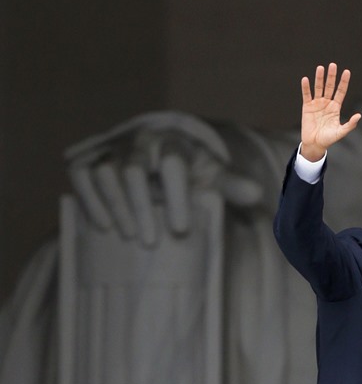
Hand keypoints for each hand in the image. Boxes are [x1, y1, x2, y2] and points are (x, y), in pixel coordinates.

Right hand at [65, 111, 262, 245]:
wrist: (158, 150)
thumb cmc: (191, 169)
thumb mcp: (213, 174)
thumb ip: (232, 184)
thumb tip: (257, 194)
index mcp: (173, 142)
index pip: (173, 164)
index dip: (176, 196)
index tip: (181, 229)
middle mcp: (139, 141)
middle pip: (134, 170)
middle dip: (142, 207)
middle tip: (151, 242)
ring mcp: (112, 149)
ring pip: (106, 172)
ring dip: (115, 205)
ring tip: (129, 236)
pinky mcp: (89, 159)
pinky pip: (81, 174)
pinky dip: (89, 199)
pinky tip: (102, 226)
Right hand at [300, 63, 360, 160]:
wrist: (315, 144)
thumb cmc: (329, 139)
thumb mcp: (341, 132)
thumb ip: (350, 124)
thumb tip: (359, 115)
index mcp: (336, 107)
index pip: (341, 91)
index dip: (344, 82)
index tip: (347, 72)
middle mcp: (327, 103)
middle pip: (330, 86)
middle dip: (332, 76)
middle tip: (333, 65)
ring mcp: (317, 104)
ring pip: (318, 88)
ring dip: (319, 78)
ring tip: (320, 68)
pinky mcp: (307, 107)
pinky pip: (306, 95)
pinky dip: (306, 88)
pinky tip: (306, 79)